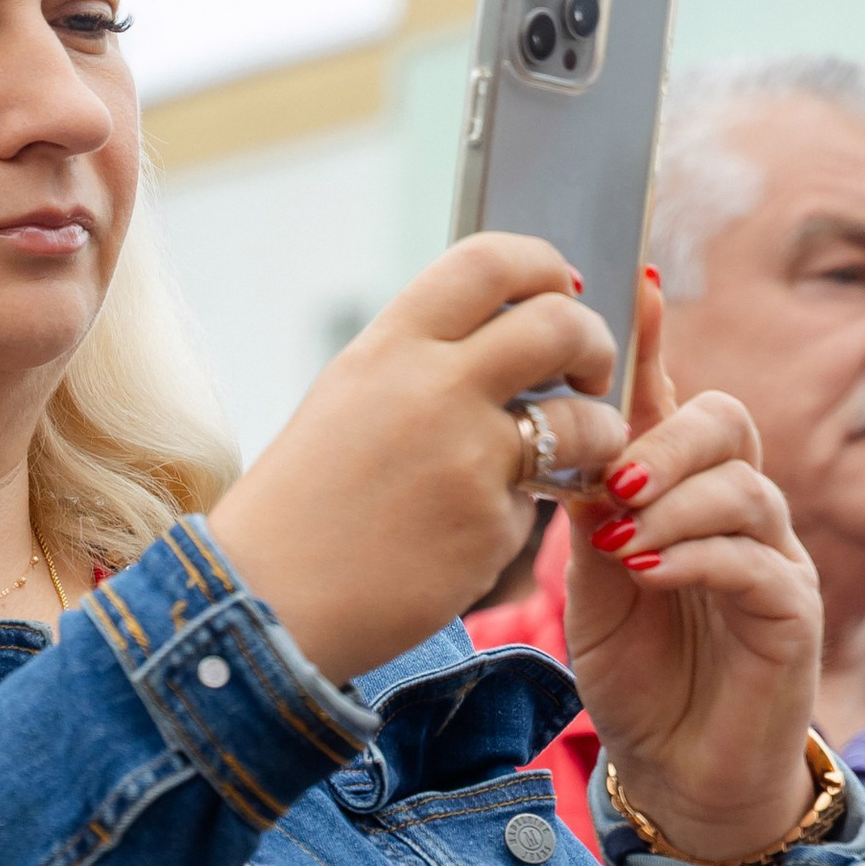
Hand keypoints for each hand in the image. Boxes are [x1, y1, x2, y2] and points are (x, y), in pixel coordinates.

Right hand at [211, 235, 626, 681]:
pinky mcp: (490, 526)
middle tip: (592, 372)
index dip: (545, 265)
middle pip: (559, 325)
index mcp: (389, 347)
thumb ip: (417, 365)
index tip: (565, 290)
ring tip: (582, 454)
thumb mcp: (345, 402)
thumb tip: (498, 341)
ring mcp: (469, 458)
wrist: (265, 603)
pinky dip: (518, 515)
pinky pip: (535, 506)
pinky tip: (468, 535)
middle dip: (595, 342)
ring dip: (599, 433)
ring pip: (581, 422)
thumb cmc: (298, 508)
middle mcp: (434, 389)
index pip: (490, 261)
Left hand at [559, 277, 824, 865]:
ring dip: (676, 503)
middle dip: (669, 438)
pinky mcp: (793, 615)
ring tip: (622, 539)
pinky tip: (650, 572)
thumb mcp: (594, 582)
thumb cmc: (639, 673)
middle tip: (616, 475)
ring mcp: (773, 559)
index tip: (631, 282)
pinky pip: (757, 562)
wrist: (677, 772)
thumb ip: (592, 508)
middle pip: (726, 424)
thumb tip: (567, 429)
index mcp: (684, 492)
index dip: (656, 340)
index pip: (674, 398)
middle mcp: (737, 512)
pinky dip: (698, 558)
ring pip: (744, 487)